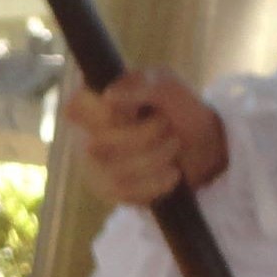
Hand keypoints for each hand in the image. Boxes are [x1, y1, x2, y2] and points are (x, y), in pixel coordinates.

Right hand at [70, 67, 228, 205]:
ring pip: (115, 171)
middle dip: (144, 136)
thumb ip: (142, 83)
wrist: (202, 146)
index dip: (103, 113)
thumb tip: (108, 96)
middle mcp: (86, 134)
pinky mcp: (109, 190)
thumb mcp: (169, 87)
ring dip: (156, 158)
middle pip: (98, 143)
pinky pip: (126, 192)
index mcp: (93, 103)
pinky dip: (156, 182)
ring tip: (173, 148)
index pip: (75, 106)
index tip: (133, 110)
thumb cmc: (178, 109)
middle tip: (166, 126)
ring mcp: (94, 165)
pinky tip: (172, 172)